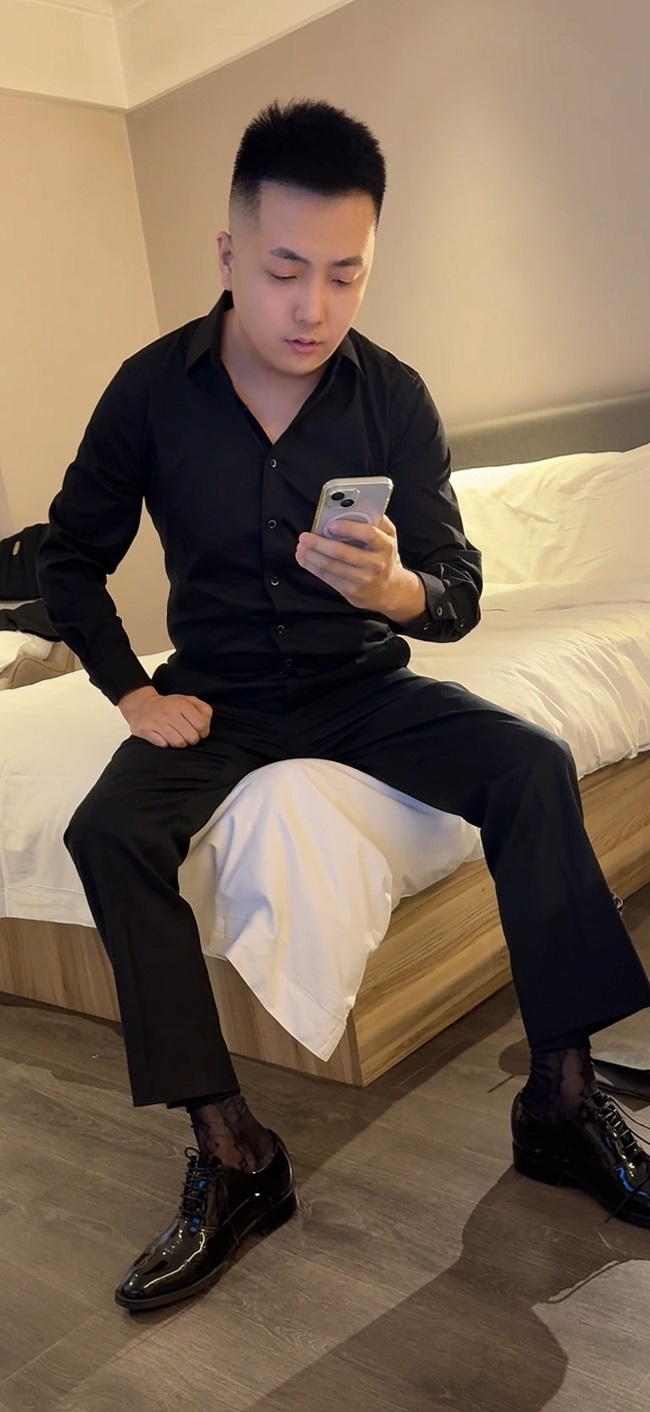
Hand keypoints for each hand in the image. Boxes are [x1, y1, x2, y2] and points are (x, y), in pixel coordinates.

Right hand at [118, 686, 212, 747]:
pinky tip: (165, 738)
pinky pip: (163, 745)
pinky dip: (166, 744)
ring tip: (177, 737)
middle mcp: (169, 712)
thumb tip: (206, 725)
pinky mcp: (146, 731)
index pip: (202, 725)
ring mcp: (157, 722)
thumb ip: (203, 710)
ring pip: (178, 743)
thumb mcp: (188, 701)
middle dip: (192, 739)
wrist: (141, 706)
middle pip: (192, 737)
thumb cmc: (169, 706)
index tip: (199, 731)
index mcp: (181, 704)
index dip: (203, 732)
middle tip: (187, 735)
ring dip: (180, 743)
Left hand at [295, 514, 424, 619]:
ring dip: (312, 556)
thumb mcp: (387, 536)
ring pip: (331, 566)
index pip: (369, 534)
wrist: (387, 589)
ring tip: (301, 547)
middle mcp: (375, 564)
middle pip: (343, 553)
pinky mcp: (351, 591)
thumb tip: (353, 507)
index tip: (330, 524)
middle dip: (320, 544)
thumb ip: (375, 520)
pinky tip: (304, 558)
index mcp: (385, 545)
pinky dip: (312, 567)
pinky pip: (328, 578)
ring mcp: (363, 580)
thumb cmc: (382, 555)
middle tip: (305, 537)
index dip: (349, 528)